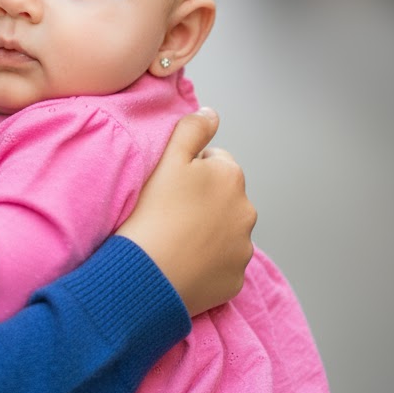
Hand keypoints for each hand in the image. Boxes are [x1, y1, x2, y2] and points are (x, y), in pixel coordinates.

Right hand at [116, 108, 255, 316]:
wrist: (147, 272)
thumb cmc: (153, 212)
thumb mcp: (168, 159)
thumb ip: (192, 129)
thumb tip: (211, 113)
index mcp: (230, 176)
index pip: (214, 161)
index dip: (189, 171)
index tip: (168, 186)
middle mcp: (246, 210)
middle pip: (222, 197)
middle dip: (202, 200)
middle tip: (169, 211)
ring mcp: (243, 248)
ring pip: (224, 230)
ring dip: (206, 230)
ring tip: (173, 237)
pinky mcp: (235, 279)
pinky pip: (221, 263)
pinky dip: (206, 261)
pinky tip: (182, 260)